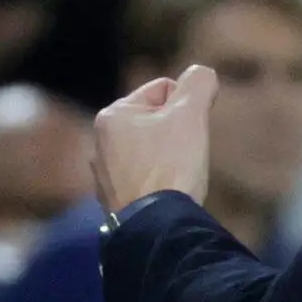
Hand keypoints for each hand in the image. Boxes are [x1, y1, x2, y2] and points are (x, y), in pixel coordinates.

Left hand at [92, 65, 214, 215]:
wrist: (156, 228)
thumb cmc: (170, 166)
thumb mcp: (190, 114)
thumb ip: (199, 83)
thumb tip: (201, 74)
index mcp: (112, 115)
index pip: (163, 89)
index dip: (187, 106)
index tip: (190, 132)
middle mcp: (100, 144)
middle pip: (156, 122)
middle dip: (177, 134)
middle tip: (186, 156)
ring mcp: (105, 176)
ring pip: (152, 152)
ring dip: (169, 160)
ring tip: (177, 178)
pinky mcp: (115, 204)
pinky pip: (146, 181)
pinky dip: (160, 184)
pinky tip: (167, 196)